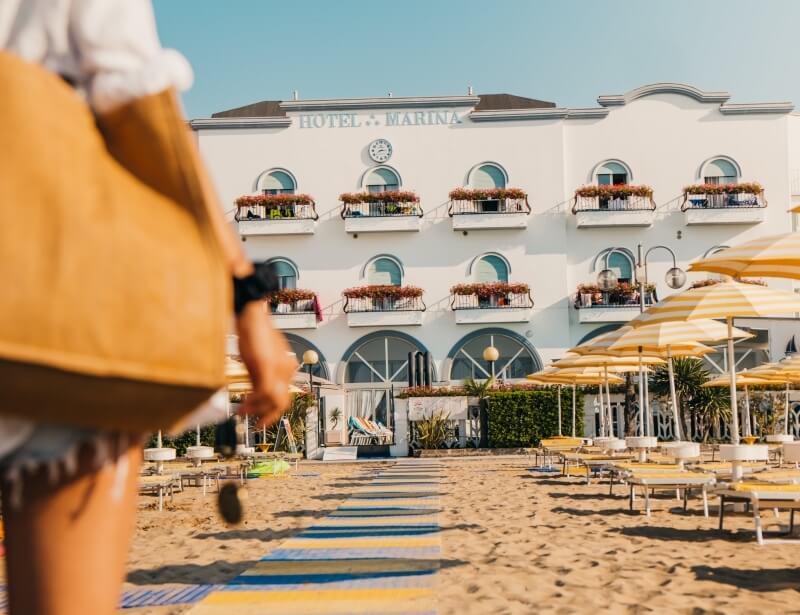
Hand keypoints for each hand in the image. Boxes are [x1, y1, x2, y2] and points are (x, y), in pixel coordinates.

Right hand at [235, 302, 297, 427]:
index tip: (259, 414)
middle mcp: (286, 369)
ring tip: (243, 415)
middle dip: (269, 417)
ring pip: (274, 401)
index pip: (284, 394)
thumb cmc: (255, 329)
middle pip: (283, 402)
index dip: (272, 407)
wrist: (252, 313)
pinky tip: (242, 406)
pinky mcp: (266, 366)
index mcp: (287, 366)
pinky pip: (264, 393)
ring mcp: (278, 368)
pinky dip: (253, 403)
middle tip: (257, 426)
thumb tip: (257, 382)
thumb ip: (264, 368)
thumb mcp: (262, 353)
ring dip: (258, 411)